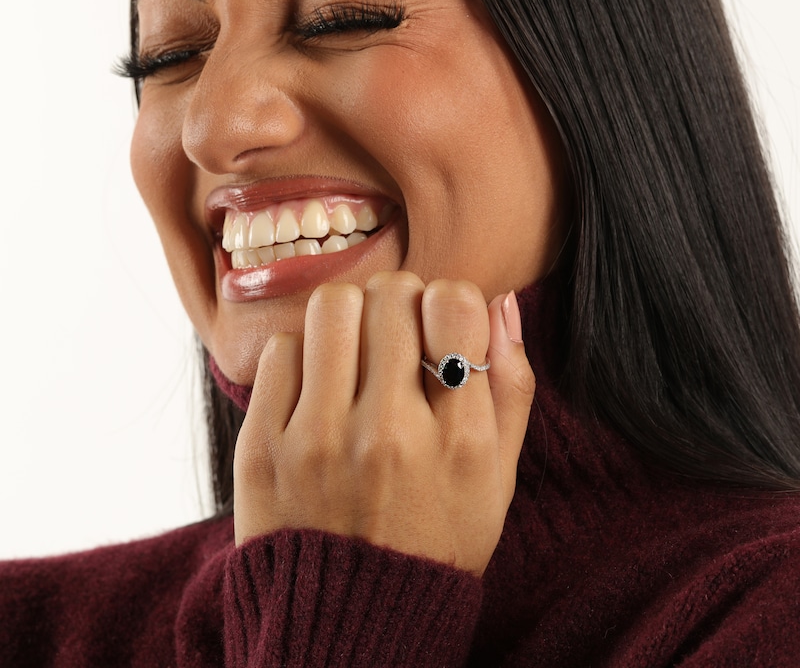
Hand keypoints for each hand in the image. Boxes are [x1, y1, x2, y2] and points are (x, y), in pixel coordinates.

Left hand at [232, 271, 534, 574]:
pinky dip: (303, 356)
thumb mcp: (497, 476)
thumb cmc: (433, 536)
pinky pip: (281, 350)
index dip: (448, 300)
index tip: (439, 327)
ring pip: (333, 306)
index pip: (454, 302)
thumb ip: (510, 385)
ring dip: (349, 318)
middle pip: (391, 293)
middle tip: (394, 339)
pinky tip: (317, 390)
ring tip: (354, 354)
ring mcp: (320, 440)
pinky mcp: (263, 447)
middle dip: (398, 303)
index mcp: (458, 440)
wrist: (348, 619)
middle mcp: (390, 434)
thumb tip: (500, 301)